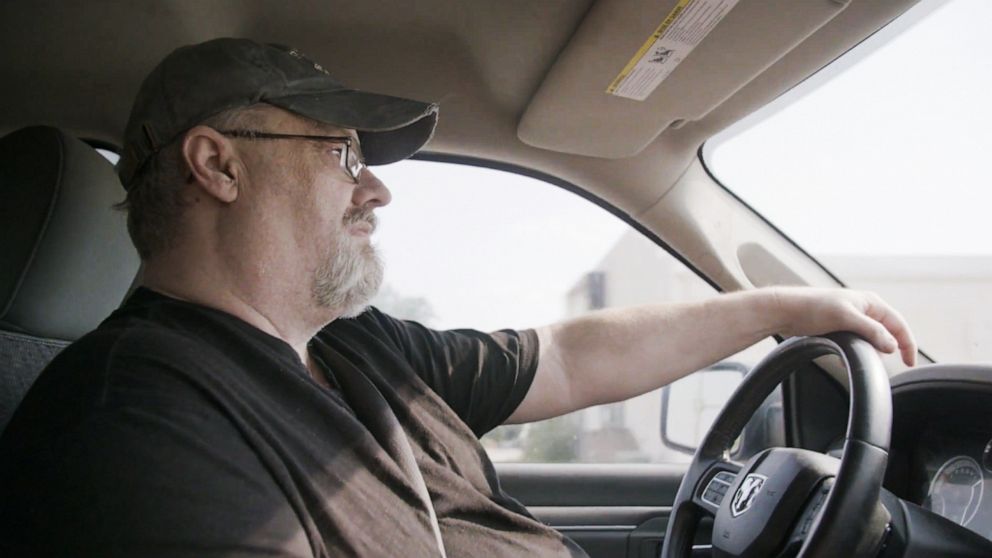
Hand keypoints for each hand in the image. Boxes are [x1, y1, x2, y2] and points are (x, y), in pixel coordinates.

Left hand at [769, 287, 916, 365]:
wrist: (786, 310)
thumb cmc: (814, 308)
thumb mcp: (846, 318)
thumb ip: (871, 331)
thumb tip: (892, 346)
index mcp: (871, 303)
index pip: (899, 324)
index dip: (907, 344)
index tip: (910, 363)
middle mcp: (865, 309)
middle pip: (887, 333)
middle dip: (886, 348)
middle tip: (882, 363)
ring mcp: (852, 318)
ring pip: (871, 339)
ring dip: (868, 351)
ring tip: (858, 358)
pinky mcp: (840, 327)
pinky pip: (856, 342)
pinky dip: (855, 351)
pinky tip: (845, 359)